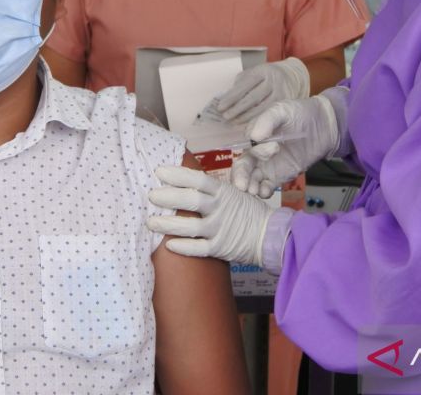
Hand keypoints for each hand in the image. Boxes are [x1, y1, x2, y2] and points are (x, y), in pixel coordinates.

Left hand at [146, 165, 273, 265]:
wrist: (269, 234)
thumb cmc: (245, 211)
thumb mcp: (232, 192)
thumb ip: (211, 189)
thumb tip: (181, 180)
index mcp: (223, 191)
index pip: (198, 179)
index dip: (178, 174)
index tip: (159, 172)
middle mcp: (220, 208)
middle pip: (191, 200)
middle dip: (168, 197)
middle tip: (151, 195)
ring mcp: (220, 229)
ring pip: (190, 226)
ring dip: (168, 224)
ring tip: (151, 222)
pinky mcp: (220, 248)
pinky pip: (198, 249)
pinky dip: (183, 247)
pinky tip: (169, 245)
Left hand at [215, 57, 309, 122]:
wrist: (291, 76)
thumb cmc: (265, 76)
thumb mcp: (254, 73)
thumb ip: (241, 83)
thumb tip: (226, 98)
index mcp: (262, 71)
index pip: (244, 84)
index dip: (232, 96)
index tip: (220, 106)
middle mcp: (272, 81)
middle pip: (253, 97)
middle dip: (237, 109)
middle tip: (225, 117)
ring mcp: (281, 93)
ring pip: (262, 108)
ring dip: (246, 117)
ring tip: (233, 122)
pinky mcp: (286, 103)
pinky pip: (269, 113)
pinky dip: (257, 120)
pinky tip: (247, 124)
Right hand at [230, 96, 339, 198]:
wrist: (324, 126)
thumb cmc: (301, 114)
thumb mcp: (282, 111)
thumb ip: (268, 120)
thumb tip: (254, 136)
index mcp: (255, 135)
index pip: (247, 146)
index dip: (256, 150)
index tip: (275, 148)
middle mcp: (257, 152)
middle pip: (243, 166)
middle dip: (240, 176)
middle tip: (243, 185)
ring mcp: (267, 165)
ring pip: (251, 178)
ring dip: (249, 186)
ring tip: (254, 192)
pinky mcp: (278, 176)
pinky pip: (266, 186)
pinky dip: (262, 191)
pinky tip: (265, 193)